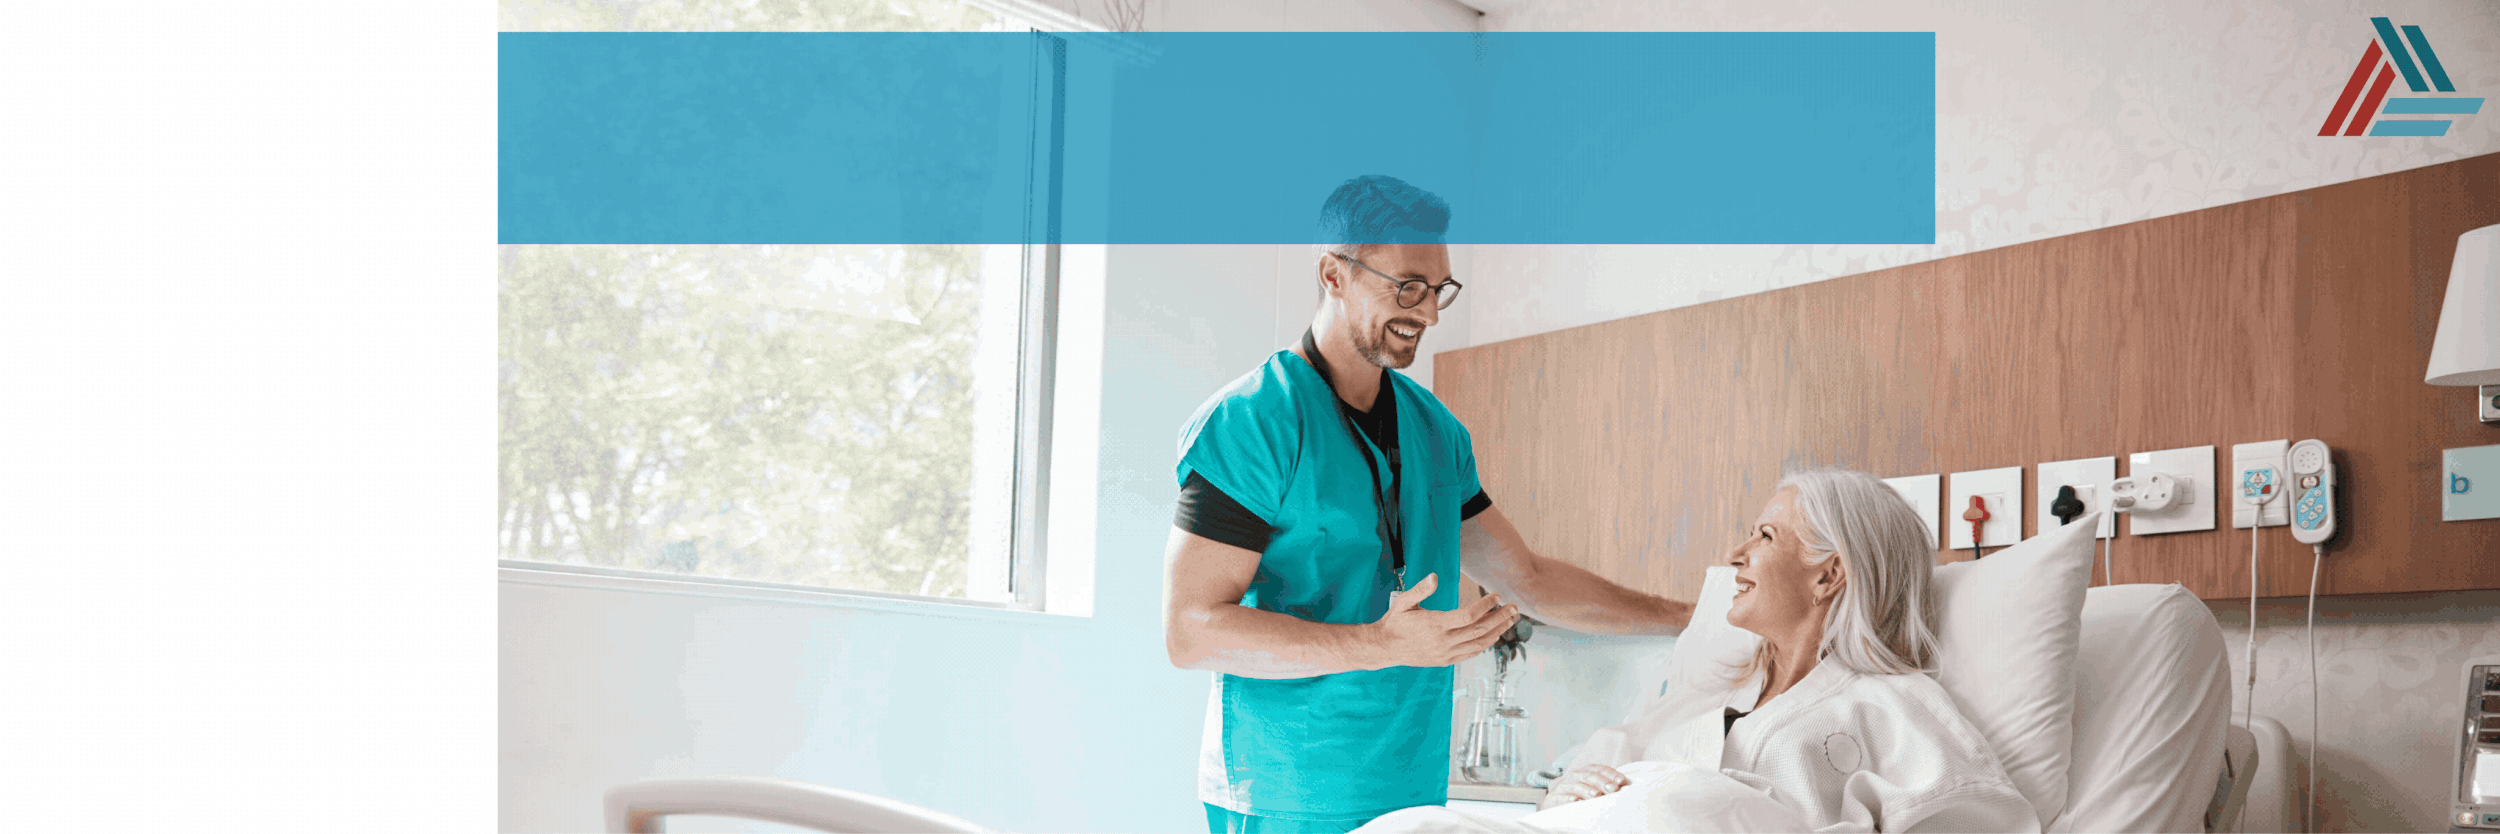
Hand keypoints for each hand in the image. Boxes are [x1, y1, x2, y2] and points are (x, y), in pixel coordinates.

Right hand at [1360, 574, 1517, 668]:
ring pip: (1479, 644)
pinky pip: (1470, 654)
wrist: (1385, 647)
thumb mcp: (1403, 602)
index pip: (1468, 616)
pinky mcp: (1446, 661)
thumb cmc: (1395, 621)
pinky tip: (1493, 635)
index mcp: (1435, 625)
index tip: (1496, 596)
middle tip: (1514, 608)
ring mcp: (1446, 653)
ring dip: (1497, 632)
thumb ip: (1420, 589)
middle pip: (1479, 631)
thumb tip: (1435, 577)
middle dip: (1500, 618)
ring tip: (1510, 621)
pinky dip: (1485, 644)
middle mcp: (1443, 641)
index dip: (1486, 606)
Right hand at [1537, 764, 1628, 809]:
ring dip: (1587, 790)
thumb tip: (1625, 784)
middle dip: (1602, 782)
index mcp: (1585, 771)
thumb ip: (1606, 785)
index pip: (1599, 769)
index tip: (1622, 781)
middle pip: (1589, 776)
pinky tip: (1575, 801)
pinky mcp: (1554, 798)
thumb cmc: (1579, 795)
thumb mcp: (1592, 787)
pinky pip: (1560, 797)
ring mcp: (1564, 787)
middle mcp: (1575, 776)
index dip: (1611, 773)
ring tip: (1596, 795)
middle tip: (1613, 789)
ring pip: (1576, 786)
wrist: (1555, 802)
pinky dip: (1567, 799)